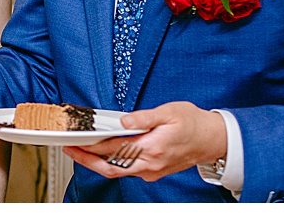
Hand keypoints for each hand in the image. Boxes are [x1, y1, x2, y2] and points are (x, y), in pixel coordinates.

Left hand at [64, 102, 227, 181]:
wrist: (213, 140)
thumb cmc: (194, 123)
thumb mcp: (171, 111)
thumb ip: (145, 117)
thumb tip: (123, 122)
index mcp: (153, 147)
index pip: (114, 149)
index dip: (92, 146)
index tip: (77, 140)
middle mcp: (150, 164)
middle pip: (110, 168)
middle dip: (86, 160)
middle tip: (70, 150)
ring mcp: (151, 171)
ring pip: (117, 172)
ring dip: (96, 163)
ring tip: (81, 151)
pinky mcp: (153, 172)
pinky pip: (126, 171)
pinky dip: (111, 163)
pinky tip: (104, 153)